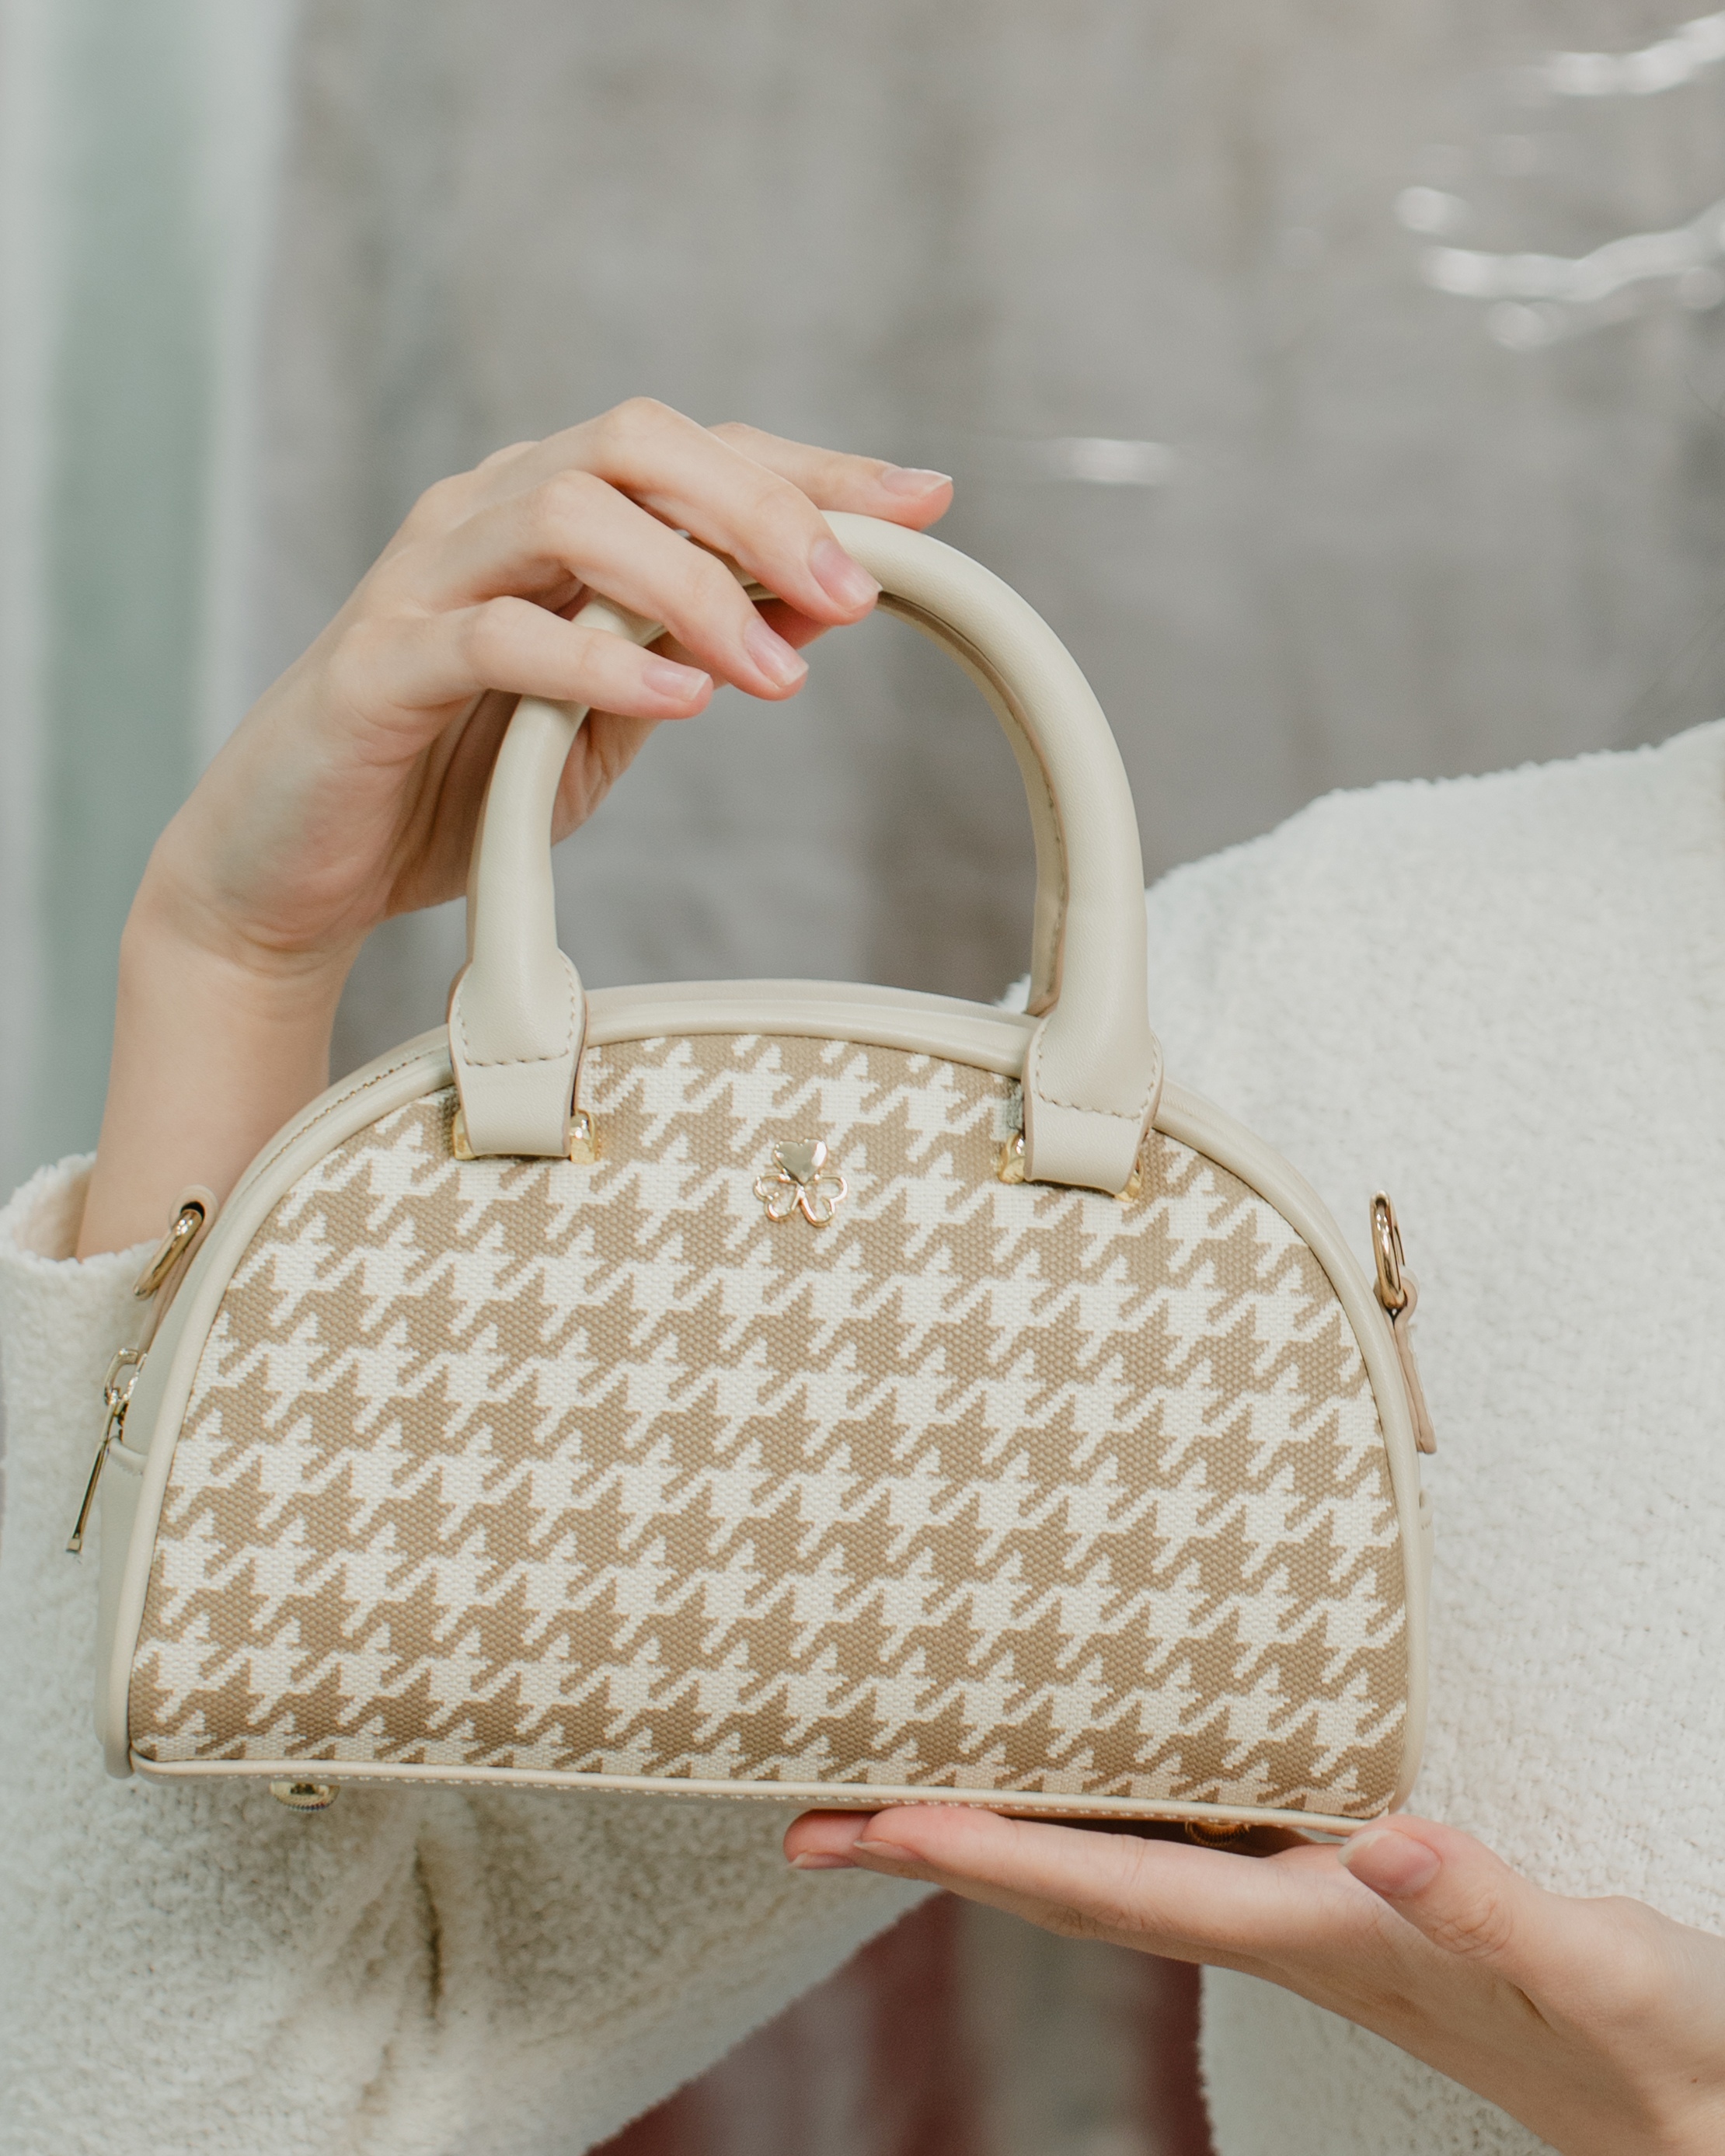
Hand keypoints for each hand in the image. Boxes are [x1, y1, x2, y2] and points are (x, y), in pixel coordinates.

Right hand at [78, 401, 951, 1253]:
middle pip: (640, 442)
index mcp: (552, 513)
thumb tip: (828, 600)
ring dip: (695, 583)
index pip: (696, 452)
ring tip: (774, 674)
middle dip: (766, 506)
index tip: (923, 503)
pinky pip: (496, 631)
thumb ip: (699, 647)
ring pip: (572, 509)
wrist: (298, 867)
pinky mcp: (379, 665)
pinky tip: (677, 697)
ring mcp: (425, 578)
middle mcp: (488, 513)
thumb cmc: (457, 780)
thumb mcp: (612, 714)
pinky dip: (597, 656)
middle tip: (857, 592)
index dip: (814, 468)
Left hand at [783, 1807, 1724, 2153]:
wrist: (1681, 2105)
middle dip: (945, 1851)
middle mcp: (1284, 1922)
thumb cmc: (1637, 2042)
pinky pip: (1182, 1838)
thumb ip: (1487, 1908)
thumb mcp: (1582, 1968)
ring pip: (1114, 1862)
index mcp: (1320, 1933)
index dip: (1000, 1855)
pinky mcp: (1339, 1892)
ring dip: (999, 1831)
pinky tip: (1073, 1784)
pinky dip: (1098, 1808)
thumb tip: (1388, 1838)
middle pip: (1080, 1881)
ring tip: (895, 1798)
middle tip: (816, 1823)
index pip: (1122, 1891)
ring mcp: (1302, 1911)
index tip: (886, 1824)